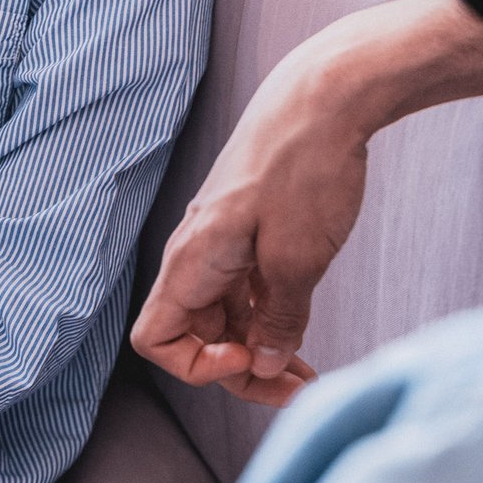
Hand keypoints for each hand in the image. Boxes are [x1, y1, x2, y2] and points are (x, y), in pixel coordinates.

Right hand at [133, 39, 372, 404]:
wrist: (325, 94)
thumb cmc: (304, 167)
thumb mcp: (298, 260)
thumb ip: (279, 321)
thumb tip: (266, 363)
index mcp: (192, 260)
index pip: (156, 341)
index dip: (198, 368)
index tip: (249, 358)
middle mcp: (198, 253)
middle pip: (197, 335)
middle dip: (242, 369)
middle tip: (298, 387)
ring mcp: (223, 239)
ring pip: (226, 314)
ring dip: (262, 347)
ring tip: (308, 373)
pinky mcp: (249, 228)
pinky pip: (247, 288)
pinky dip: (272, 315)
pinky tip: (306, 326)